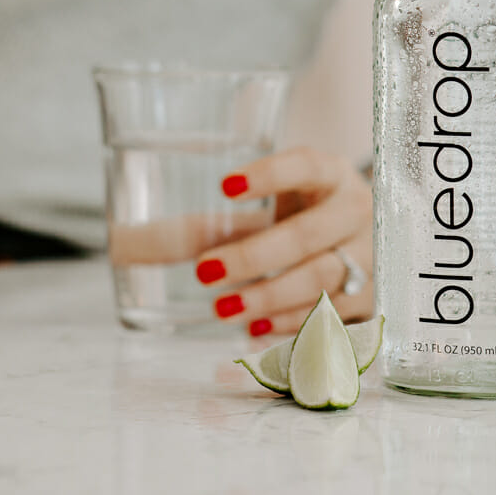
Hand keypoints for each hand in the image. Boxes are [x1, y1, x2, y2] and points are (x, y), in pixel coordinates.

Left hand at [193, 146, 372, 337]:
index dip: (270, 174)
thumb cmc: (303, 221)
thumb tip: (123, 244)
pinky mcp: (372, 296)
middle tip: (205, 272)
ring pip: (321, 278)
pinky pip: (331, 314)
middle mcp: (357, 210)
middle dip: (254, 256)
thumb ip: (205, 228)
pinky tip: (254, 328)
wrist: (368, 246)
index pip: (306, 166)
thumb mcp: (266, 213)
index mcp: (331, 175)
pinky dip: (290, 323)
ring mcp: (371, 254)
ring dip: (269, 295)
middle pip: (308, 234)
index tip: (225, 185)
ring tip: (223, 308)